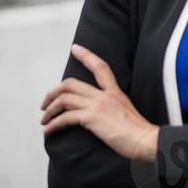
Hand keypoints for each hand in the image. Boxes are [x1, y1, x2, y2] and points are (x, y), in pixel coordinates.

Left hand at [39, 44, 158, 162]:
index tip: (75, 48)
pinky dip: (53, 124)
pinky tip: (48, 131)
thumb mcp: (125, 111)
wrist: (144, 139)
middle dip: (52, 93)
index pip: (100, 66)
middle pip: (70, 84)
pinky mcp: (91, 117)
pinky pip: (65, 117)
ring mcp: (97, 105)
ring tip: (44, 120)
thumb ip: (112, 107)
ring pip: (64, 99)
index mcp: (114, 91)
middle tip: (45, 104)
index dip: (86, 55)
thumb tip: (100, 114)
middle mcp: (104, 94)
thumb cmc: (137, 131)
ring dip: (49, 110)